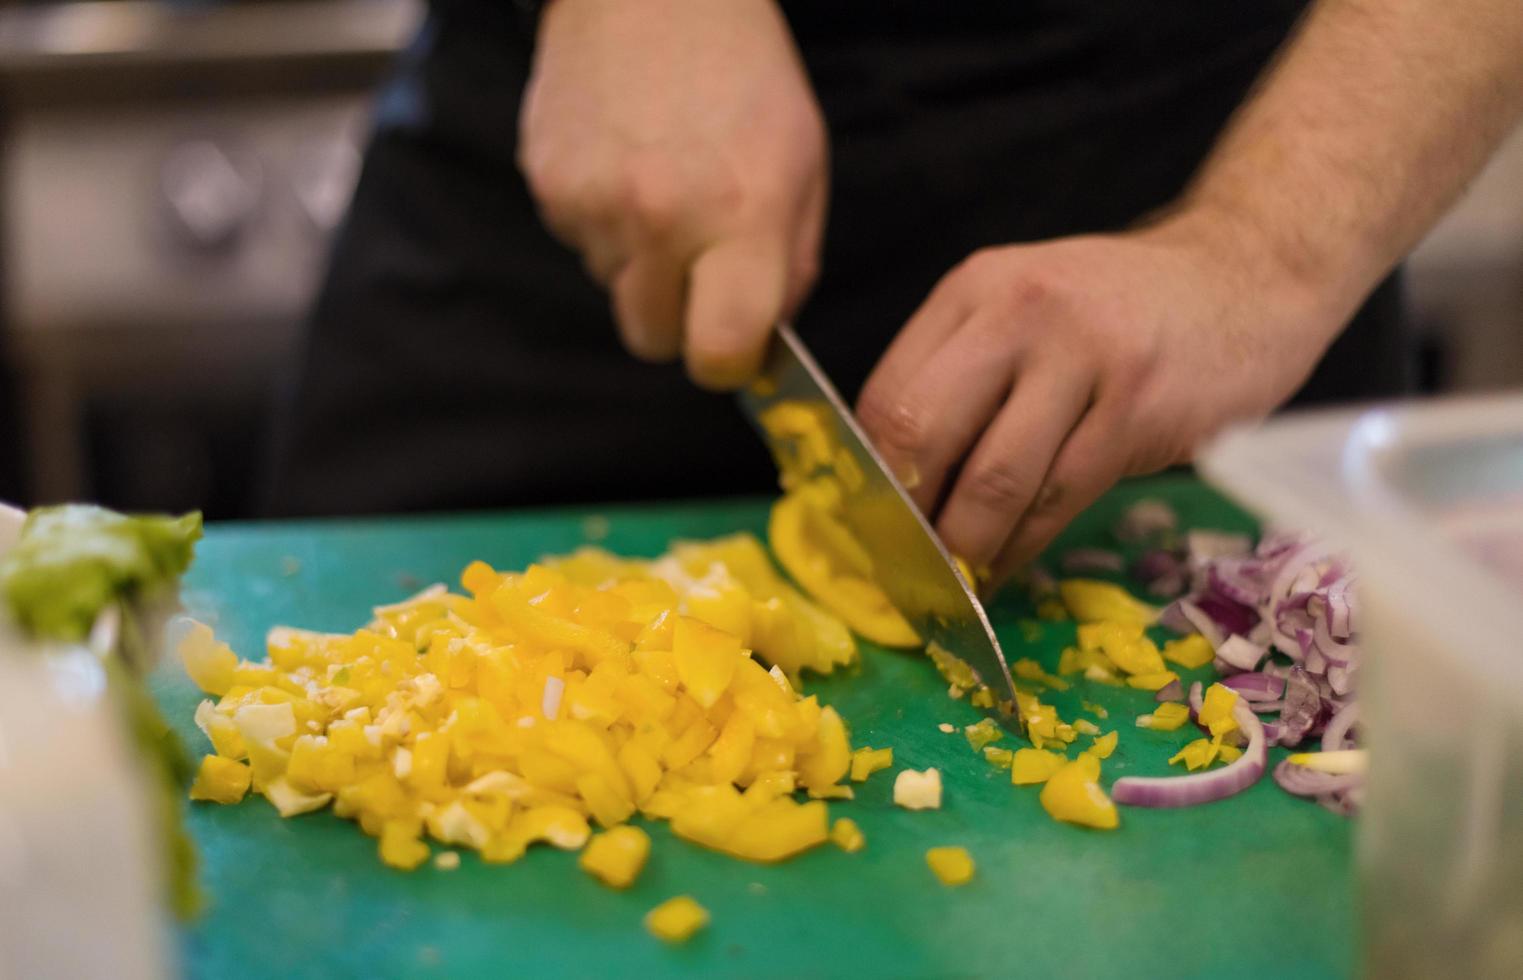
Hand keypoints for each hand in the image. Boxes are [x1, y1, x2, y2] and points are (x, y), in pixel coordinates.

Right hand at [519, 0, 827, 388]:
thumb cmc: (743, 77)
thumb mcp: (803, 167)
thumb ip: (790, 269)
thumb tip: (760, 346)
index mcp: (742, 216)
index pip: (717, 353)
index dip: (727, 362)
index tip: (733, 343)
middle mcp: (662, 218)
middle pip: (654, 341)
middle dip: (679, 319)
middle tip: (699, 262)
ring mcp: (596, 205)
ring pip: (616, 292)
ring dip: (640, 264)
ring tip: (662, 188)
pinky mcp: (550, 187)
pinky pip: (580, 245)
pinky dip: (603, 224)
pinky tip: (626, 165)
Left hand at [857, 213, 1343, 584]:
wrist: (1246, 276)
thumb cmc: (1119, 312)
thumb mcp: (1026, 309)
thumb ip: (961, 373)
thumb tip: (890, 481)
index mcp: (974, 289)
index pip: (887, 393)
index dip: (865, 475)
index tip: (862, 528)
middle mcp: (1020, 312)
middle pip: (923, 433)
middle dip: (902, 517)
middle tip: (897, 567)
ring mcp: (1084, 357)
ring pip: (994, 480)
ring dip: (962, 549)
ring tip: (948, 587)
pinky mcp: (1139, 406)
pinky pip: (1059, 498)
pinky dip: (1020, 549)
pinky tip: (1002, 570)